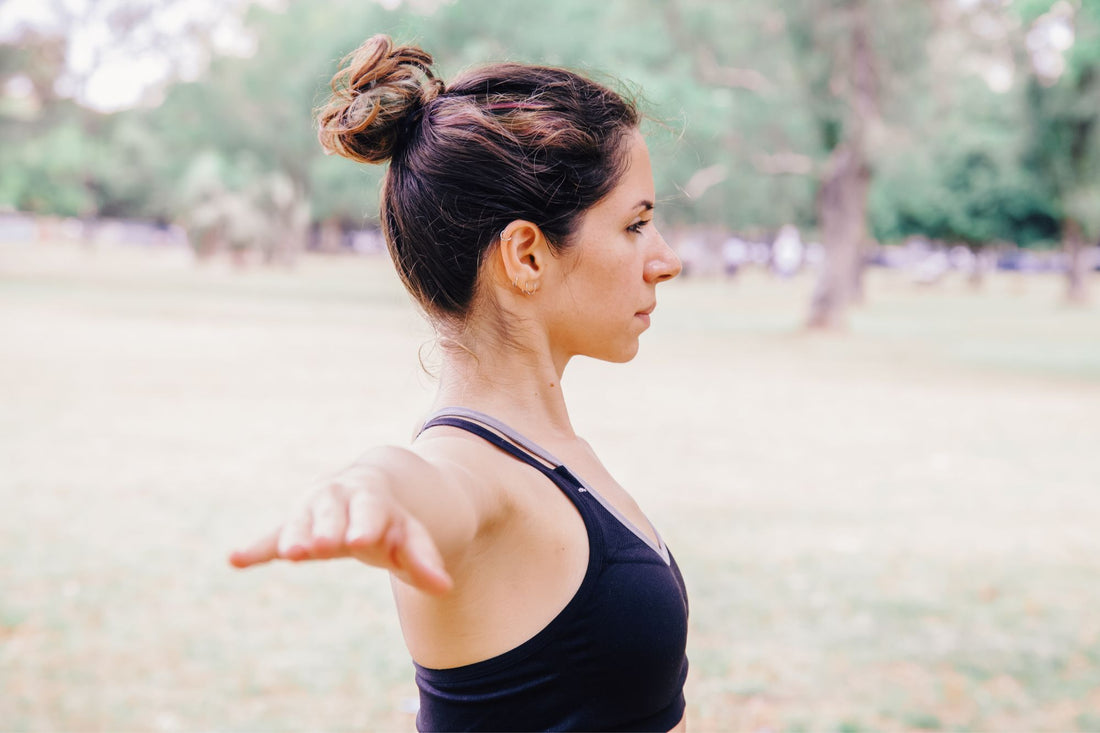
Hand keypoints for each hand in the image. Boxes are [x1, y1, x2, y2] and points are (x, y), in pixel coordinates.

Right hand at [228, 480, 453, 595]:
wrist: (369, 488)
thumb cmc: (391, 521)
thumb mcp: (411, 537)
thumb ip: (425, 559)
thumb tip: (444, 587)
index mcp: (373, 497)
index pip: (371, 509)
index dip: (366, 523)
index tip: (361, 539)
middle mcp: (340, 498)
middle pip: (332, 511)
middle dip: (326, 527)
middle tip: (320, 547)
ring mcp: (313, 511)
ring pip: (302, 520)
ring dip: (294, 536)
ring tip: (289, 554)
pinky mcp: (293, 527)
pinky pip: (273, 537)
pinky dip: (257, 548)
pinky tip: (236, 560)